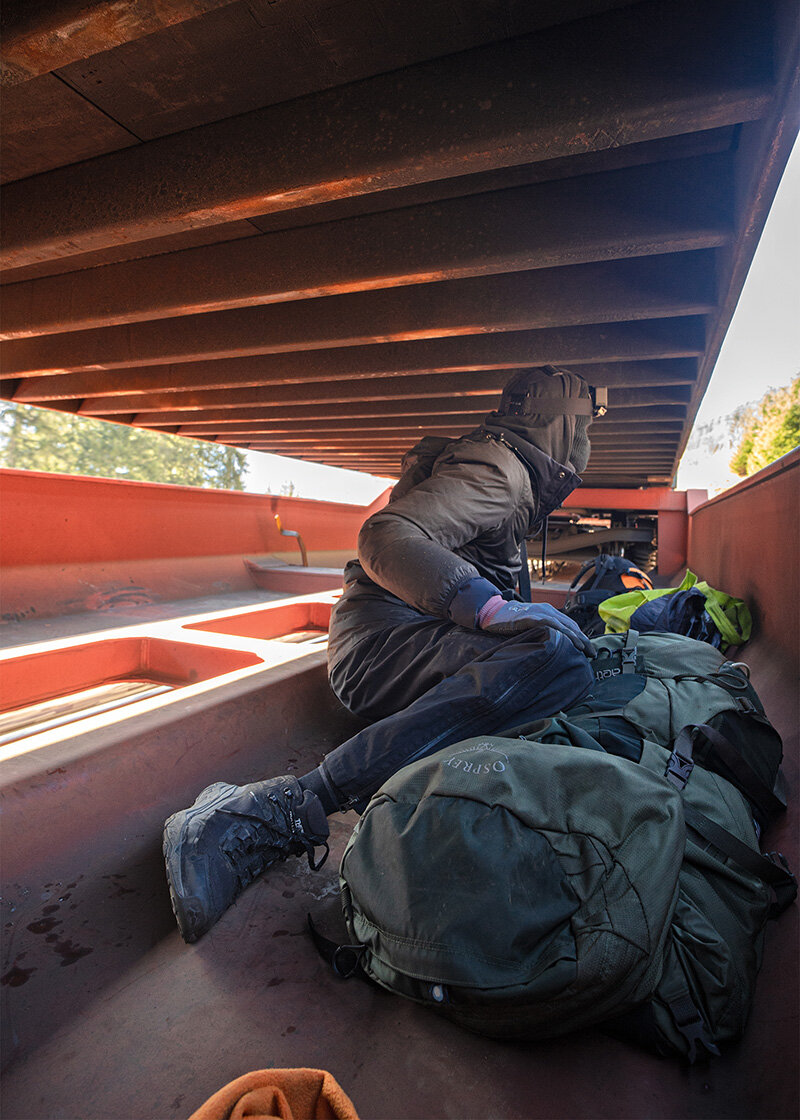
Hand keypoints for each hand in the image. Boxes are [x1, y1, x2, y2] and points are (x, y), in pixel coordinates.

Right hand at [479, 598, 595, 656]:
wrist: (493, 614)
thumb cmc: (511, 623)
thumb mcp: (532, 628)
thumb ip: (544, 634)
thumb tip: (556, 651)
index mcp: (549, 612)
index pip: (570, 625)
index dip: (581, 637)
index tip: (589, 650)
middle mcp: (548, 610)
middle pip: (571, 625)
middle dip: (583, 639)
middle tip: (591, 653)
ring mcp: (540, 612)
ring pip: (563, 624)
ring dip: (575, 637)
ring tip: (583, 649)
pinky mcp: (531, 616)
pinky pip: (549, 623)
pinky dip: (560, 631)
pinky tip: (567, 639)